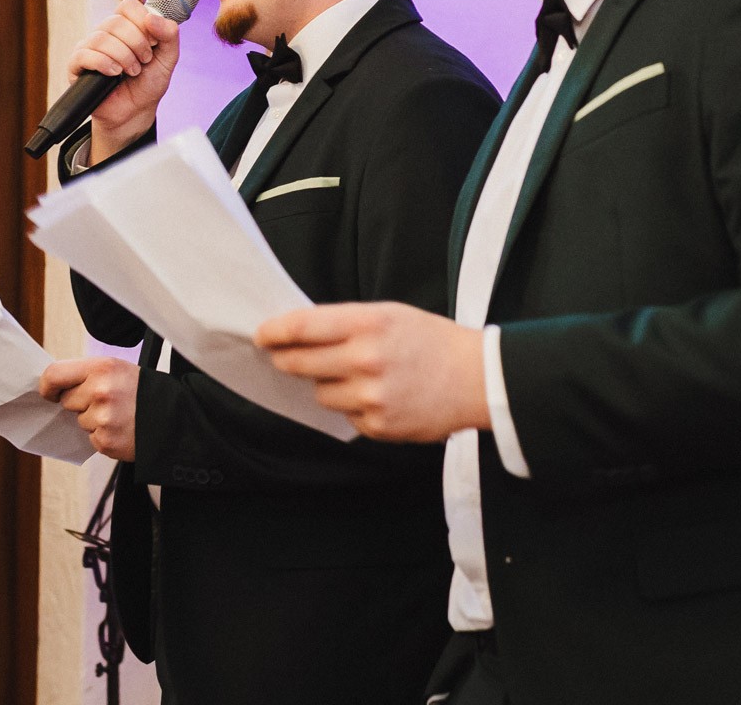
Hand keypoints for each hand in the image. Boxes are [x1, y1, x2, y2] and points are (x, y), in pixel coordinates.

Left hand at [39, 357, 140, 460]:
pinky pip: (92, 438)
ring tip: (120, 415)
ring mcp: (103, 418)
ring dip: (94, 421)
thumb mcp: (118, 369)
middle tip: (107, 401)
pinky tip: (122, 428)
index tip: (51, 392)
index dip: (48, 386)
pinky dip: (104, 436)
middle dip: (80, 403)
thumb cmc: (143, 391)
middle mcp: (101, 391)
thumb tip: (54, 386)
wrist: (176, 418)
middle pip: (67, 400)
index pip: (54, 374)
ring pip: (80, 421)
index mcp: (102, 368)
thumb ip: (88, 374)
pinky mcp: (106, 441)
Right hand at [64, 0, 181, 160]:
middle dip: (136, 44)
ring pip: (102, 38)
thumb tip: (151, 17)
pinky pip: (84, 54)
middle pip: (116, 21)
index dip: (143, 22)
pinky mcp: (77, 65)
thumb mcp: (168, 59)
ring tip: (131, 72)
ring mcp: (89, 47)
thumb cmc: (148, 83)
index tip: (152, 42)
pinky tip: (114, 74)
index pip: (128, 5)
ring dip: (123, 57)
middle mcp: (106, 32)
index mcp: (127, 25)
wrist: (136, 112)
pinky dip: (104, 63)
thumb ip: (169, 35)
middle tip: (143, 62)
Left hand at [255, 302, 490, 442]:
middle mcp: (366, 359)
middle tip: (281, 356)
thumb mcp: (390, 315)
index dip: (275, 331)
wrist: (478, 380)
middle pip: (300, 363)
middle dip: (286, 359)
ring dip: (328, 385)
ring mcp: (371, 396)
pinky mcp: (378, 426)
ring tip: (359, 376)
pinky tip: (381, 396)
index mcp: (369, 323)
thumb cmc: (432, 342)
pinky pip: (346, 416)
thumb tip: (301, 333)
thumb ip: (347, 323)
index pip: (304, 327)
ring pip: (321, 393)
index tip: (261, 334)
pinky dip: (354, 407)